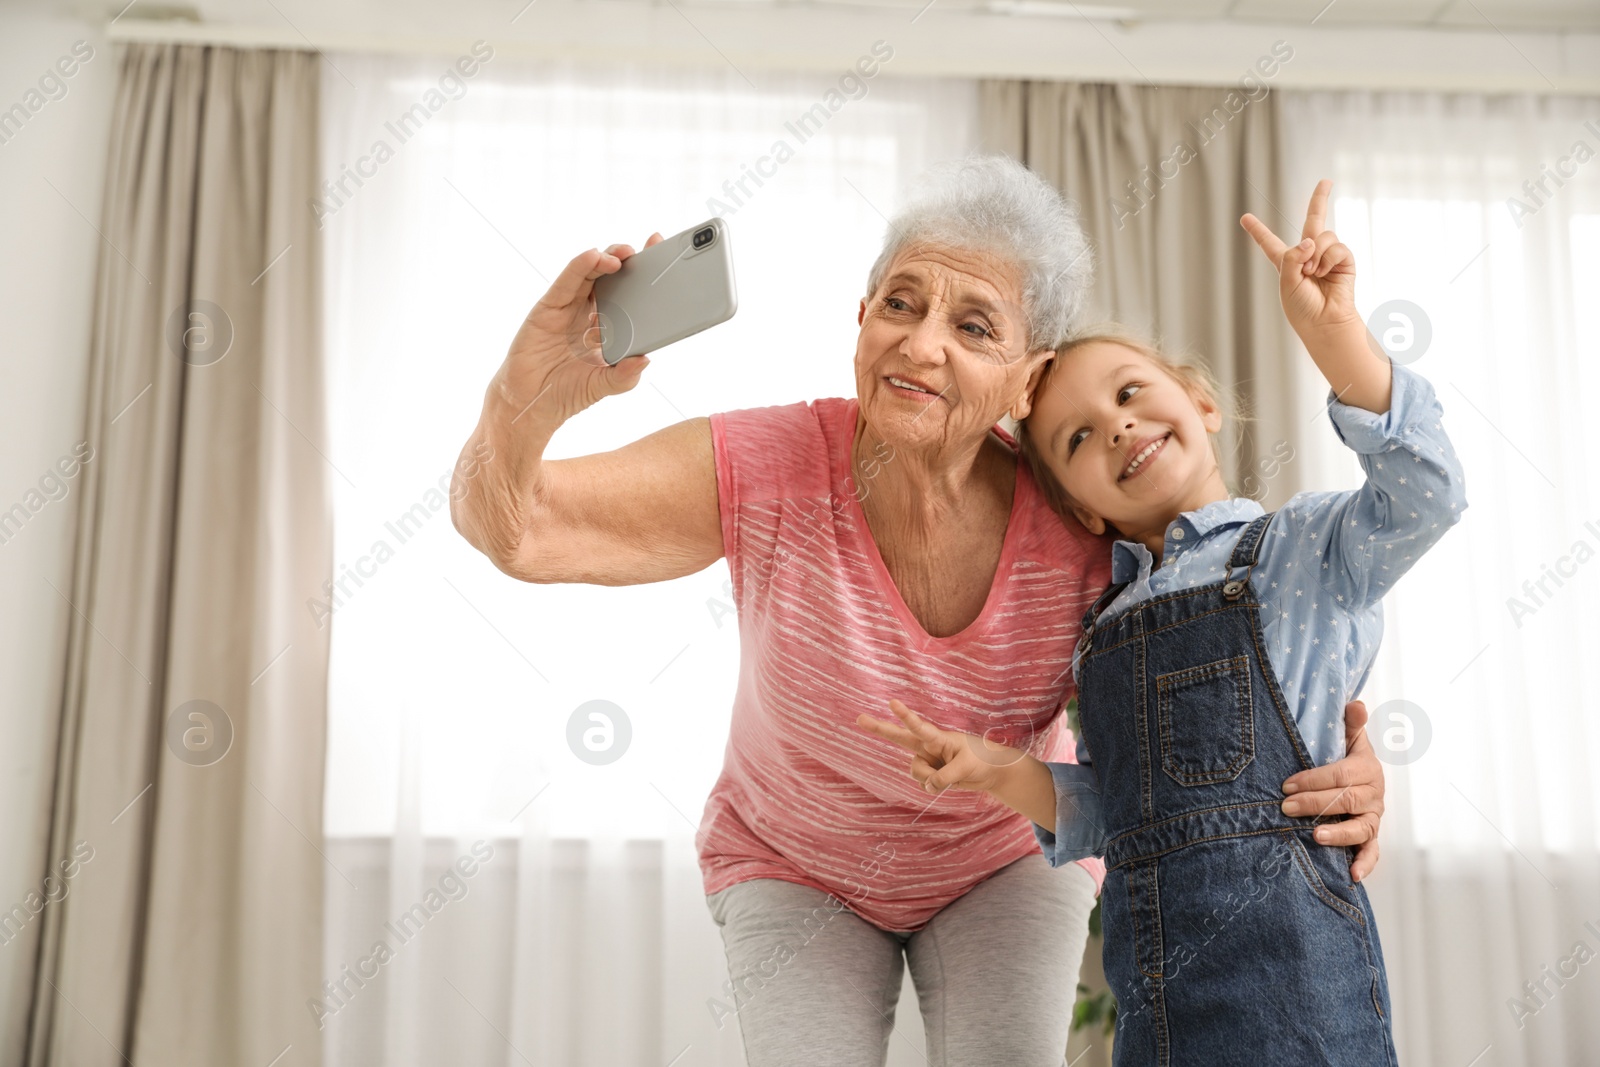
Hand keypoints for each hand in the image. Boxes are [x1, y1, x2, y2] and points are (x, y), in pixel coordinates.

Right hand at [493, 233, 664, 423]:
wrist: (531, 404)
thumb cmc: (567, 393)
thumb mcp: (603, 386)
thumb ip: (624, 376)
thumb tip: (645, 360)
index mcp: (608, 327)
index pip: (628, 293)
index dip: (643, 274)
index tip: (659, 254)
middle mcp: (589, 312)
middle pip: (610, 276)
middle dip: (628, 259)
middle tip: (646, 250)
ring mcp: (569, 307)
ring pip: (590, 273)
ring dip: (606, 258)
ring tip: (623, 255)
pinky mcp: (549, 307)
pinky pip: (567, 282)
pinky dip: (579, 266)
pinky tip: (592, 256)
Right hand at [855, 699, 1022, 794]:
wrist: (992, 772)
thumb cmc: (982, 760)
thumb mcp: (966, 767)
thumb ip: (944, 776)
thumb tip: (928, 786)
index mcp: (939, 738)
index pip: (920, 727)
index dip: (905, 716)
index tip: (892, 702)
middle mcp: (929, 746)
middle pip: (899, 737)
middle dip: (879, 728)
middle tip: (859, 718)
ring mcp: (928, 760)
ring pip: (915, 772)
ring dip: (928, 780)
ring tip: (948, 779)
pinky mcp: (930, 773)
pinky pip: (923, 785)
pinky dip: (933, 788)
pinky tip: (946, 783)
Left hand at [1240, 180, 1360, 346]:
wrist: (1324, 322)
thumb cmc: (1301, 308)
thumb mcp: (1286, 282)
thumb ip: (1292, 257)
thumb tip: (1311, 239)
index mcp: (1286, 262)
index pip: (1269, 243)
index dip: (1257, 230)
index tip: (1245, 217)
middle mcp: (1308, 255)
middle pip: (1313, 220)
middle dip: (1320, 199)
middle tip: (1326, 181)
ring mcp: (1327, 256)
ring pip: (1322, 235)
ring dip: (1315, 254)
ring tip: (1313, 274)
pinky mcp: (1344, 260)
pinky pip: (1336, 246)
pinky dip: (1328, 259)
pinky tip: (1325, 273)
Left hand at [1280, 699, 1385, 881]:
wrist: (1360, 779)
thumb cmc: (1346, 758)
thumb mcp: (1349, 738)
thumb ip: (1351, 723)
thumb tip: (1356, 704)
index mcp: (1366, 769)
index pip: (1340, 774)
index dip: (1313, 779)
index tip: (1286, 784)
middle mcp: (1373, 794)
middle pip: (1345, 800)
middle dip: (1314, 804)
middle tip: (1285, 808)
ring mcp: (1373, 817)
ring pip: (1360, 827)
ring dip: (1338, 833)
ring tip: (1315, 837)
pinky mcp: (1371, 837)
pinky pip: (1372, 852)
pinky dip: (1365, 864)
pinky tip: (1351, 875)